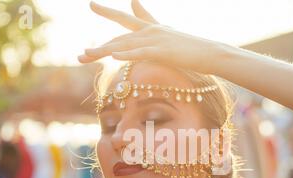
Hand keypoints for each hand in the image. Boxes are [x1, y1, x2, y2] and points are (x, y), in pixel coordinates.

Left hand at [78, 0, 228, 74]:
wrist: (211, 53)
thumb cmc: (191, 48)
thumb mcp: (169, 33)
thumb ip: (151, 20)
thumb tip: (135, 3)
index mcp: (151, 28)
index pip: (126, 20)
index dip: (108, 12)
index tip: (91, 5)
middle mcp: (151, 31)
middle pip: (119, 39)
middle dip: (99, 48)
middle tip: (80, 56)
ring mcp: (156, 40)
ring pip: (125, 46)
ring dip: (104, 52)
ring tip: (86, 56)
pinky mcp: (163, 51)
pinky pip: (141, 53)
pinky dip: (127, 54)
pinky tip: (113, 56)